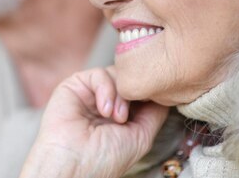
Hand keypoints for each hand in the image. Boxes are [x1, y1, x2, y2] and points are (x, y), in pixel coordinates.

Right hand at [19, 67, 168, 177]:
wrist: (74, 165)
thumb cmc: (104, 160)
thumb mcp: (141, 137)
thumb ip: (154, 113)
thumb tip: (165, 94)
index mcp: (119, 116)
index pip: (138, 92)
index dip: (148, 93)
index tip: (155, 101)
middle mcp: (105, 103)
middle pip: (128, 80)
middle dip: (135, 93)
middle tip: (132, 114)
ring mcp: (89, 94)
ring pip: (116, 75)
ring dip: (121, 95)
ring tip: (117, 118)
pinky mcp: (74, 85)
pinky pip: (98, 74)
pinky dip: (106, 89)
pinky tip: (104, 110)